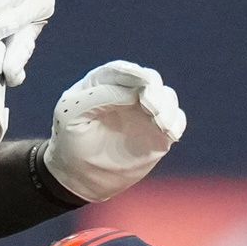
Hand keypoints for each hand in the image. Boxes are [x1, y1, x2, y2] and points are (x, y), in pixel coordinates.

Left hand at [43, 61, 184, 202]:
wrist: (79, 174)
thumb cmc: (71, 140)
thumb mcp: (73, 114)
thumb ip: (99, 97)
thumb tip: (134, 93)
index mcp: (103, 83)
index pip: (122, 70)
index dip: (134, 74)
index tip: (144, 82)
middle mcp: (127, 93)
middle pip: (149, 80)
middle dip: (153, 90)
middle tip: (151, 107)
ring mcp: (145, 111)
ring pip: (166, 97)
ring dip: (166, 106)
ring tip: (159, 123)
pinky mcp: (158, 132)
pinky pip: (176, 121)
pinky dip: (175, 123)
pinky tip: (168, 133)